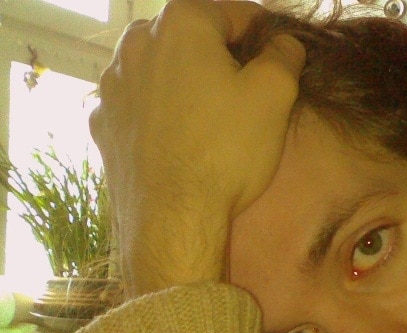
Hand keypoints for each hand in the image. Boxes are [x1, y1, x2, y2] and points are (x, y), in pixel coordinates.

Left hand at [90, 0, 305, 296]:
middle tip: (246, 90)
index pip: (233, 12)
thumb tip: (283, 43)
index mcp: (180, 23)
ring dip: (185, 80)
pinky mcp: (102, 123)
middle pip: (191, 37)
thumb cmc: (228, 150)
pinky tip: (177, 135)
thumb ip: (283, 55)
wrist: (174, 218)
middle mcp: (136, 42)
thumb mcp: (275, 95)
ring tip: (210, 114)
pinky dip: (158, 110)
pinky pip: (138, 103)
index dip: (262, 34)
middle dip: (219, 56)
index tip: (278, 57)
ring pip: (159, 68)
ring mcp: (112, 84)